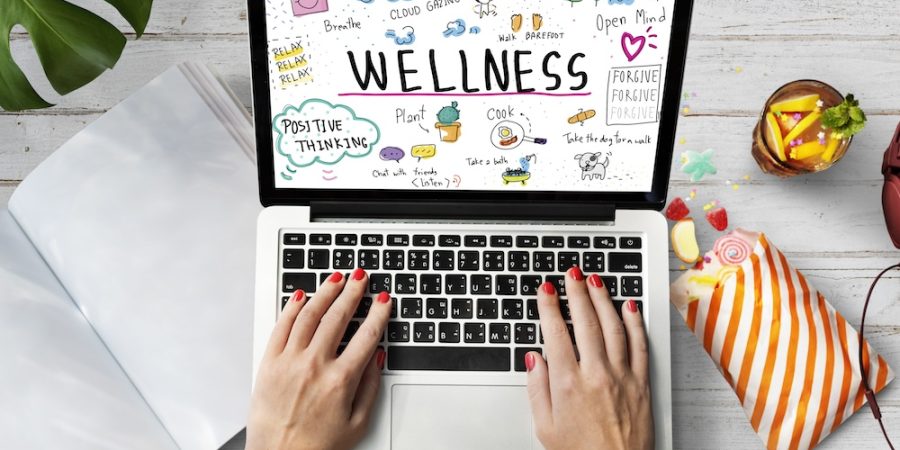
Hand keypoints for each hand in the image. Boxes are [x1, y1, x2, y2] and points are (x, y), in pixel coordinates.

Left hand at [247, 268, 390, 449]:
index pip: (366, 335)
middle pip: (338, 317)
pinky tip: (302, 296)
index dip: (378, 313)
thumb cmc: (317, 445)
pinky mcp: (269, 363)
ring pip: (309, 315)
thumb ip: (370, 385)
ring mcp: (289, 362)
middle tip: (360, 278)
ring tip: (336, 278)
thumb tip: (377, 355)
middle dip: (353, 292)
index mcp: (340, 380)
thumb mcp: (358, 421)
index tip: (384, 300)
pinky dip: (292, 307)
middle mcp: (314, 366)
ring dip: (325, 292)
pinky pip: (282, 326)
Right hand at [526, 267, 652, 449]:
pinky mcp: (641, 383)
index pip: (556, 332)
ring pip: (613, 327)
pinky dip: (635, 322)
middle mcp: (596, 375)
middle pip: (586, 322)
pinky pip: (639, 345)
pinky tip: (629, 306)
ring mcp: (622, 377)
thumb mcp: (545, 427)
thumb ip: (537, 389)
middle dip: (576, 292)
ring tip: (596, 281)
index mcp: (567, 384)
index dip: (549, 306)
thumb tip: (534, 359)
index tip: (545, 289)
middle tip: (572, 273)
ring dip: (603, 299)